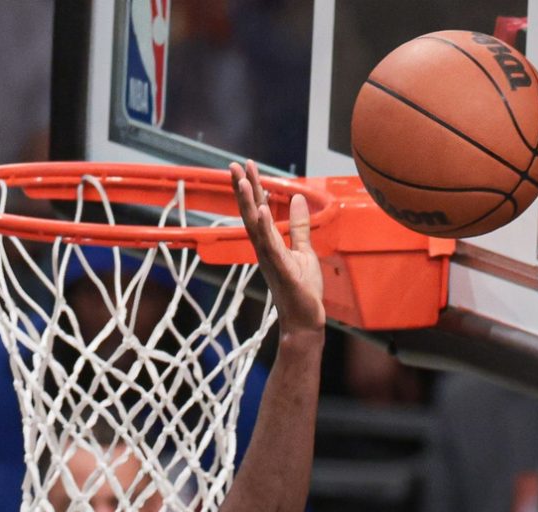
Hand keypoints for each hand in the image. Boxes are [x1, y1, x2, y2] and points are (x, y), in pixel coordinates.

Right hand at [231, 162, 324, 335]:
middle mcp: (264, 249)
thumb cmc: (303, 289)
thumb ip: (299, 226)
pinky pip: (272, 246)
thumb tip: (297, 198)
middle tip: (233, 165)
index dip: (253, 187)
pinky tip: (262, 210)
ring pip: (256, 227)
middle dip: (243, 189)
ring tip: (244, 181)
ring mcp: (270, 259)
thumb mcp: (304, 250)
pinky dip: (265, 228)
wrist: (304, 321)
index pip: (259, 210)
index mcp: (269, 244)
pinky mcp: (282, 270)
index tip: (246, 165)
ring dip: (250, 204)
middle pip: (251, 214)